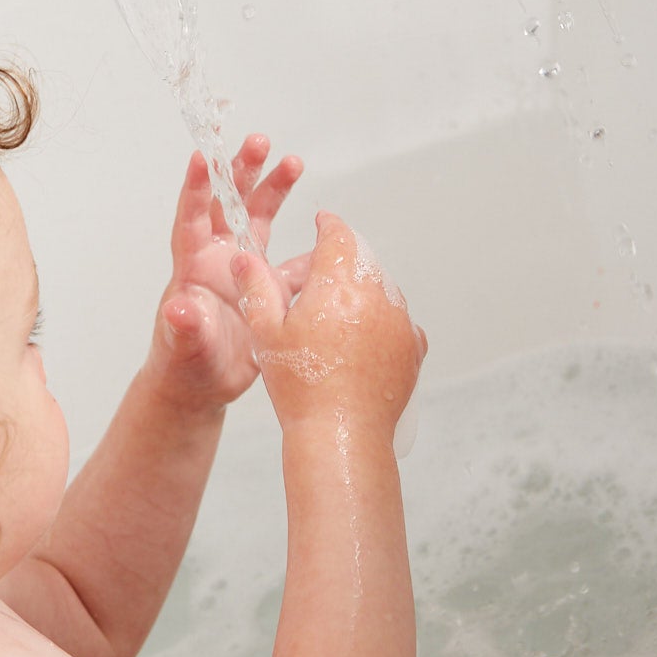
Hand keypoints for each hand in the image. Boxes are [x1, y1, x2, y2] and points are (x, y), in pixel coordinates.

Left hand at [144, 135, 307, 410]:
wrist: (201, 387)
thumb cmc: (182, 364)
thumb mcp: (183, 347)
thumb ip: (184, 328)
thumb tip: (178, 311)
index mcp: (193, 265)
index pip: (192, 218)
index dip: (196, 188)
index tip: (203, 156)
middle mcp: (217, 258)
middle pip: (230, 204)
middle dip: (242, 171)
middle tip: (258, 141)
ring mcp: (242, 270)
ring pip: (259, 220)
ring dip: (273, 190)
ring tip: (292, 161)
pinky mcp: (266, 289)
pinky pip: (291, 262)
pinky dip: (309, 250)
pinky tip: (328, 235)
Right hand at [234, 210, 425, 434]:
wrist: (342, 435)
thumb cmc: (302, 387)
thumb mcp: (266, 332)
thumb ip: (257, 286)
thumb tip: (245, 258)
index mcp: (338, 284)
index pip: (339, 235)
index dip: (328, 225)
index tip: (322, 222)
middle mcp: (376, 295)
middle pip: (361, 259)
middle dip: (340, 260)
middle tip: (316, 277)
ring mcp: (399, 321)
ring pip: (381, 287)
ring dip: (361, 289)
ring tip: (334, 315)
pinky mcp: (412, 346)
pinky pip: (398, 319)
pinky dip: (381, 320)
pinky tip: (359, 339)